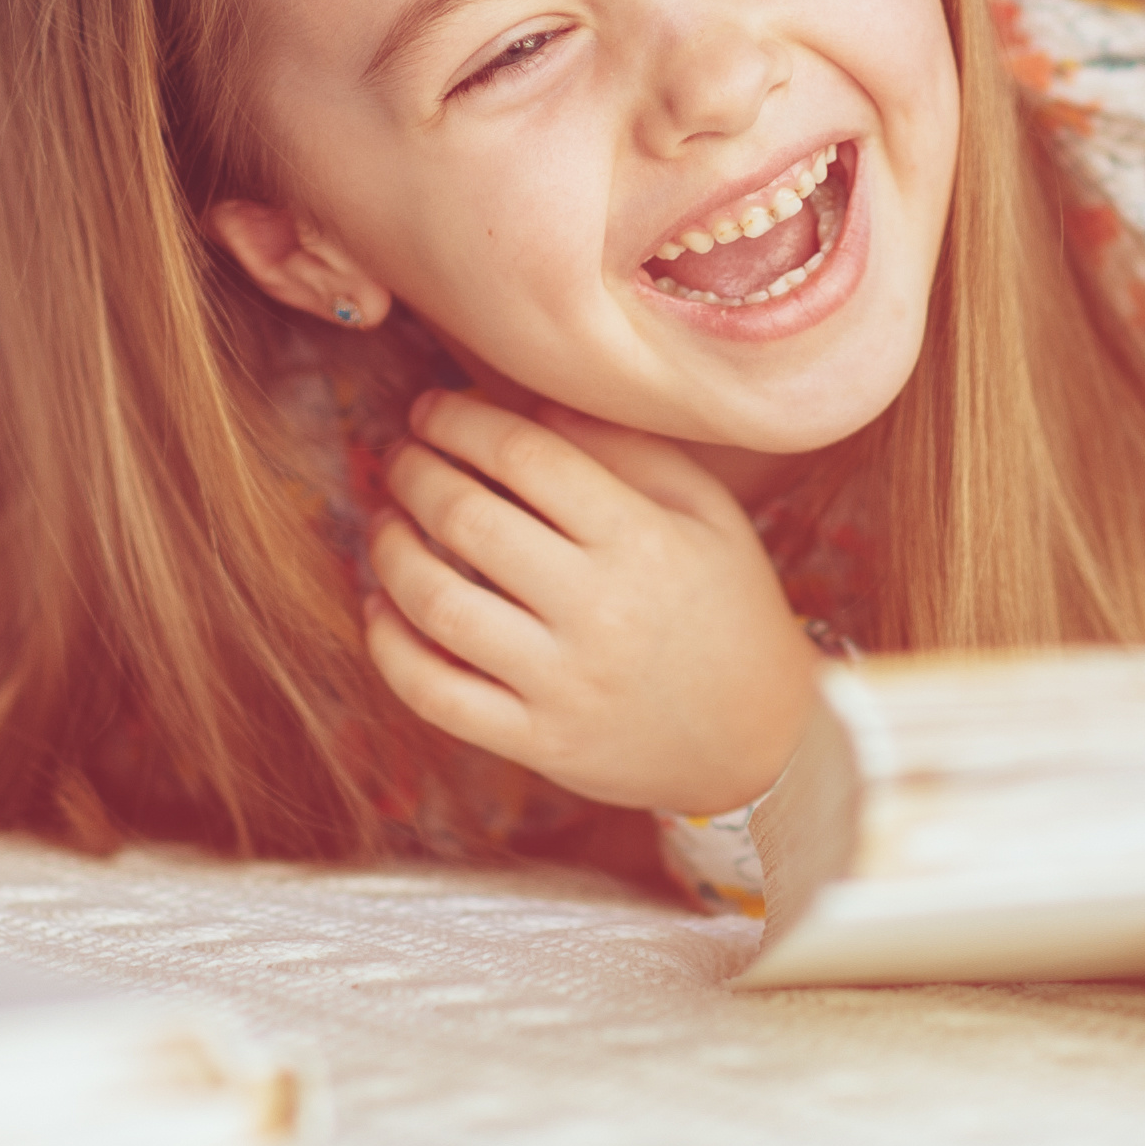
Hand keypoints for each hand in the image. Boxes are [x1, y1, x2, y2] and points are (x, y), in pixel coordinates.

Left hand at [360, 390, 824, 817]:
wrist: (763, 739)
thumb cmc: (728, 606)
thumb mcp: (707, 511)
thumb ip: (624, 449)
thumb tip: (527, 402)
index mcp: (644, 539)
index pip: (526, 455)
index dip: (462, 420)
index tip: (431, 409)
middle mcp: (601, 610)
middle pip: (468, 518)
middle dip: (414, 472)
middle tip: (400, 458)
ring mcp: (565, 683)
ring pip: (439, 604)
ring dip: (391, 550)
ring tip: (385, 523)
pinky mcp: (539, 743)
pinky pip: (436, 694)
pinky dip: (390, 647)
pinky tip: (381, 608)